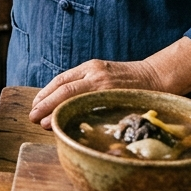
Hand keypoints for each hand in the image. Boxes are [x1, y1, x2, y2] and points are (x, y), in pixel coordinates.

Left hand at [25, 38, 190, 130]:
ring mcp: (104, 84)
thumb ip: (88, 85)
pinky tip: (64, 120)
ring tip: (43, 122)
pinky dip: (73, 112)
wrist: (158, 77)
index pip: (62, 80)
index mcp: (91, 67)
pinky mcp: (113, 94)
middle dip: (45, 103)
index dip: (46, 93)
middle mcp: (95, 74)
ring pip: (71, 96)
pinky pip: (88, 104)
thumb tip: (64, 104)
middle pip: (62, 88)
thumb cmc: (130, 81)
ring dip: (54, 109)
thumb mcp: (106, 76)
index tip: (36, 105)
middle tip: (32, 116)